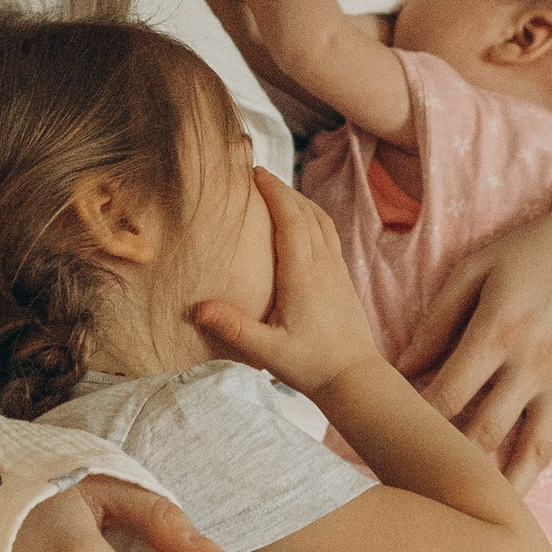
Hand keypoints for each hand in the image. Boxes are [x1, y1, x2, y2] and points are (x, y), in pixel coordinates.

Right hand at [193, 173, 377, 400]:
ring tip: (279, 193)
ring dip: (301, 201)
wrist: (355, 378)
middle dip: (283, 189)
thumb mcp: (267, 350)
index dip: (274, 191)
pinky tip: (303, 225)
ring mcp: (337, 270)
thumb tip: (196, 307)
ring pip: (322, 221)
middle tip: (259, 176)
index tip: (256, 173)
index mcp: (303, 274)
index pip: (290, 218)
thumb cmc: (311, 365)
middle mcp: (323, 265)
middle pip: (306, 212)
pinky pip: (329, 236)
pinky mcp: (344, 279)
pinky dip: (313, 219)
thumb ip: (233, 327)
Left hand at [396, 189, 551, 530]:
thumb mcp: (474, 271)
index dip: (413, 424)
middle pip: (483, 434)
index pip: (446, 395)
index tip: (385, 450)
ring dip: (504, 494)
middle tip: (419, 500)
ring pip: (531, 453)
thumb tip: (398, 368)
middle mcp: (531, 367)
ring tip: (477, 529)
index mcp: (496, 333)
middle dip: (450, 469)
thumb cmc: (526, 252)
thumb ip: (436, 322)